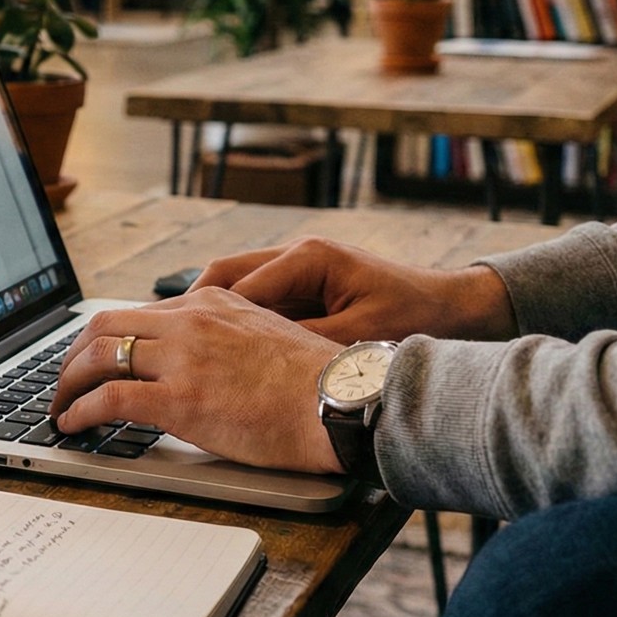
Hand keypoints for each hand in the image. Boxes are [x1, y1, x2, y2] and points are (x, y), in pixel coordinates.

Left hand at [52, 288, 344, 474]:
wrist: (343, 402)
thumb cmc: (318, 382)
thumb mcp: (267, 333)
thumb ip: (227, 335)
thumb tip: (205, 359)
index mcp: (212, 302)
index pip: (140, 312)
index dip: (106, 337)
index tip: (95, 357)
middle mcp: (190, 321)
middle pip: (105, 326)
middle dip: (74, 355)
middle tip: (65, 380)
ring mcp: (181, 359)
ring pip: (97, 358)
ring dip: (67, 384)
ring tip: (59, 406)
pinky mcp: (178, 399)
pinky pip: (108, 399)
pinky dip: (80, 411)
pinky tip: (72, 424)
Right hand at [190, 236, 516, 343]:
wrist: (459, 309)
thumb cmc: (416, 321)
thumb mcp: (359, 340)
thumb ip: (302, 345)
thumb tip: (252, 362)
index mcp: (309, 258)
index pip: (235, 284)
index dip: (199, 318)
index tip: (173, 345)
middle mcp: (297, 254)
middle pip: (222, 276)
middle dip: (188, 310)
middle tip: (156, 343)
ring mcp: (299, 266)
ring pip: (232, 285)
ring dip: (206, 314)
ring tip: (179, 347)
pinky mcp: (305, 283)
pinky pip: (253, 297)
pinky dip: (231, 319)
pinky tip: (217, 348)